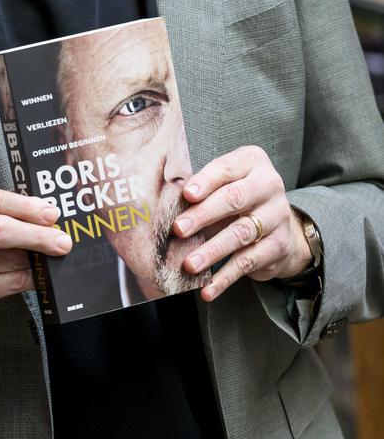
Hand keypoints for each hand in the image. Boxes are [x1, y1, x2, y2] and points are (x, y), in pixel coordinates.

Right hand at [0, 182, 70, 341]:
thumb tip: (37, 211)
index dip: (25, 207)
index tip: (50, 212)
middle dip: (37, 235)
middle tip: (61, 238)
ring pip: (9, 261)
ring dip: (37, 257)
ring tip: (52, 251)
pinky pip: (9, 283)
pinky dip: (29, 276)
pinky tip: (38, 271)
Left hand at [172, 146, 311, 301]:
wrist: (282, 224)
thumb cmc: (240, 196)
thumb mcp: (226, 181)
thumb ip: (204, 185)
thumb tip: (168, 202)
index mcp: (252, 161)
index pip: (226, 168)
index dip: (206, 181)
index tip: (186, 194)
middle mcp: (269, 185)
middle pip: (234, 199)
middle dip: (203, 215)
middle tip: (179, 229)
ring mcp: (277, 216)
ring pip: (241, 234)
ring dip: (212, 251)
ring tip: (189, 264)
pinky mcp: (278, 246)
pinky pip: (248, 262)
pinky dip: (225, 277)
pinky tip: (207, 289)